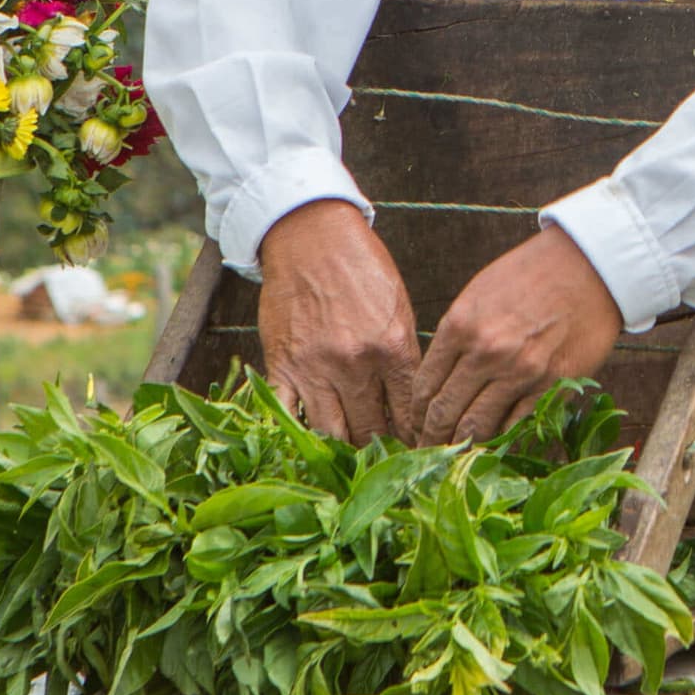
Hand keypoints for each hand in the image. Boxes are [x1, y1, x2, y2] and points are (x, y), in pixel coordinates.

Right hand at [257, 199, 419, 443]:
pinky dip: (297, 433)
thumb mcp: (399, 308)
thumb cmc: (361, 267)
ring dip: (342, 448)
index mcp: (393, 348)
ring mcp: (315, 369)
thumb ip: (404, 357)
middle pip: (370, 431)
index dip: (412, 438)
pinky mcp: (282, 367)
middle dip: (378, 449)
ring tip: (350, 453)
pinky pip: (287, 417)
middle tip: (381, 456)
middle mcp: (355, 364)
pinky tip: (308, 439)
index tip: (411, 448)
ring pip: (331, 434)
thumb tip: (412, 405)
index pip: (408, 414)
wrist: (311, 238)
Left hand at [405, 226, 622, 445]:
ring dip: (462, 445)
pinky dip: (503, 440)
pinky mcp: (551, 385)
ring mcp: (519, 372)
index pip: (424, 386)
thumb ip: (457, 336)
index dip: (416, 414)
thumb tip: (440, 377)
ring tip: (456, 455)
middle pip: (444, 412)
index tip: (415, 426)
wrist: (587, 267)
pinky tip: (494, 446)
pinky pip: (517, 425)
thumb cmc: (530, 275)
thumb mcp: (478, 295)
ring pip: (477, 426)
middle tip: (428, 451)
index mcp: (460, 326)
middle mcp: (485, 352)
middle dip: (431, 437)